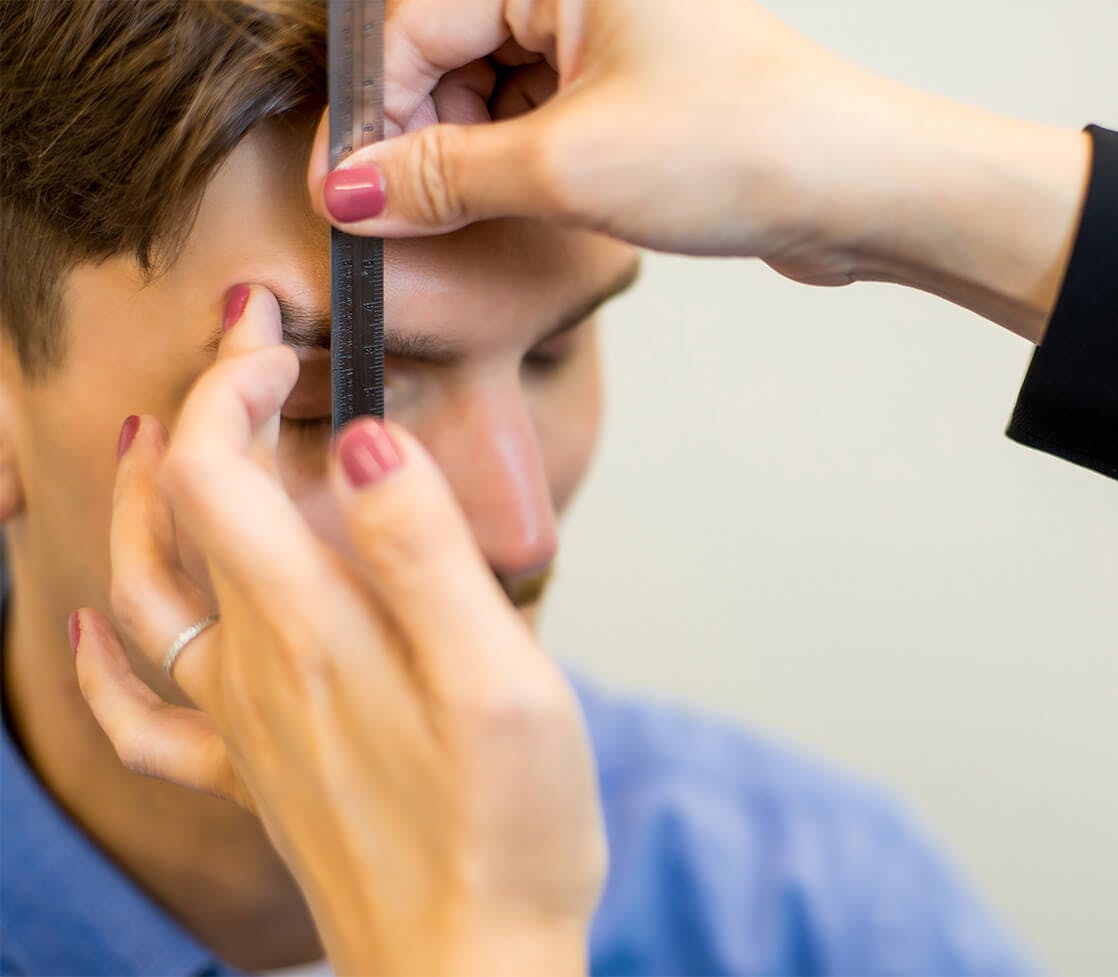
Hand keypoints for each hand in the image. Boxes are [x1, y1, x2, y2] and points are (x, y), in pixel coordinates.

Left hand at [72, 286, 604, 975]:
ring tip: (150, 436)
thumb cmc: (507, 829)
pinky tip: (88, 629)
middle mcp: (257, 671)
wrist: (474, 969)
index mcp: (312, 629)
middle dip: (194, 412)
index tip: (280, 331)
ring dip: (138, 504)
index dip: (232, 383)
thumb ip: (426, 552)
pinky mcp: (259, 778)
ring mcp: (247, 729)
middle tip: (236, 348)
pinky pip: (143, 718)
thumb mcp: (500, 678)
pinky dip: (104, 661)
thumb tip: (365, 442)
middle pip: (178, 516)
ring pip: (144, 597)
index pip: (219, 471)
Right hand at [307, 0, 901, 281]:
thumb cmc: (738, 143)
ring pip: (493, 88)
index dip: (372, 114)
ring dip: (468, 157)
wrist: (857, 187)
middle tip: (399, 217)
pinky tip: (514, 204)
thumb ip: (444, 178)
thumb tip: (354, 191)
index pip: (416, 22)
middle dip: (420, 137)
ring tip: (463, 216)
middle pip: (450, 51)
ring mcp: (610, 36)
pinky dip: (515, 162)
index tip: (344, 192)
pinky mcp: (632, 87)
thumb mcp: (567, 165)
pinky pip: (540, 115)